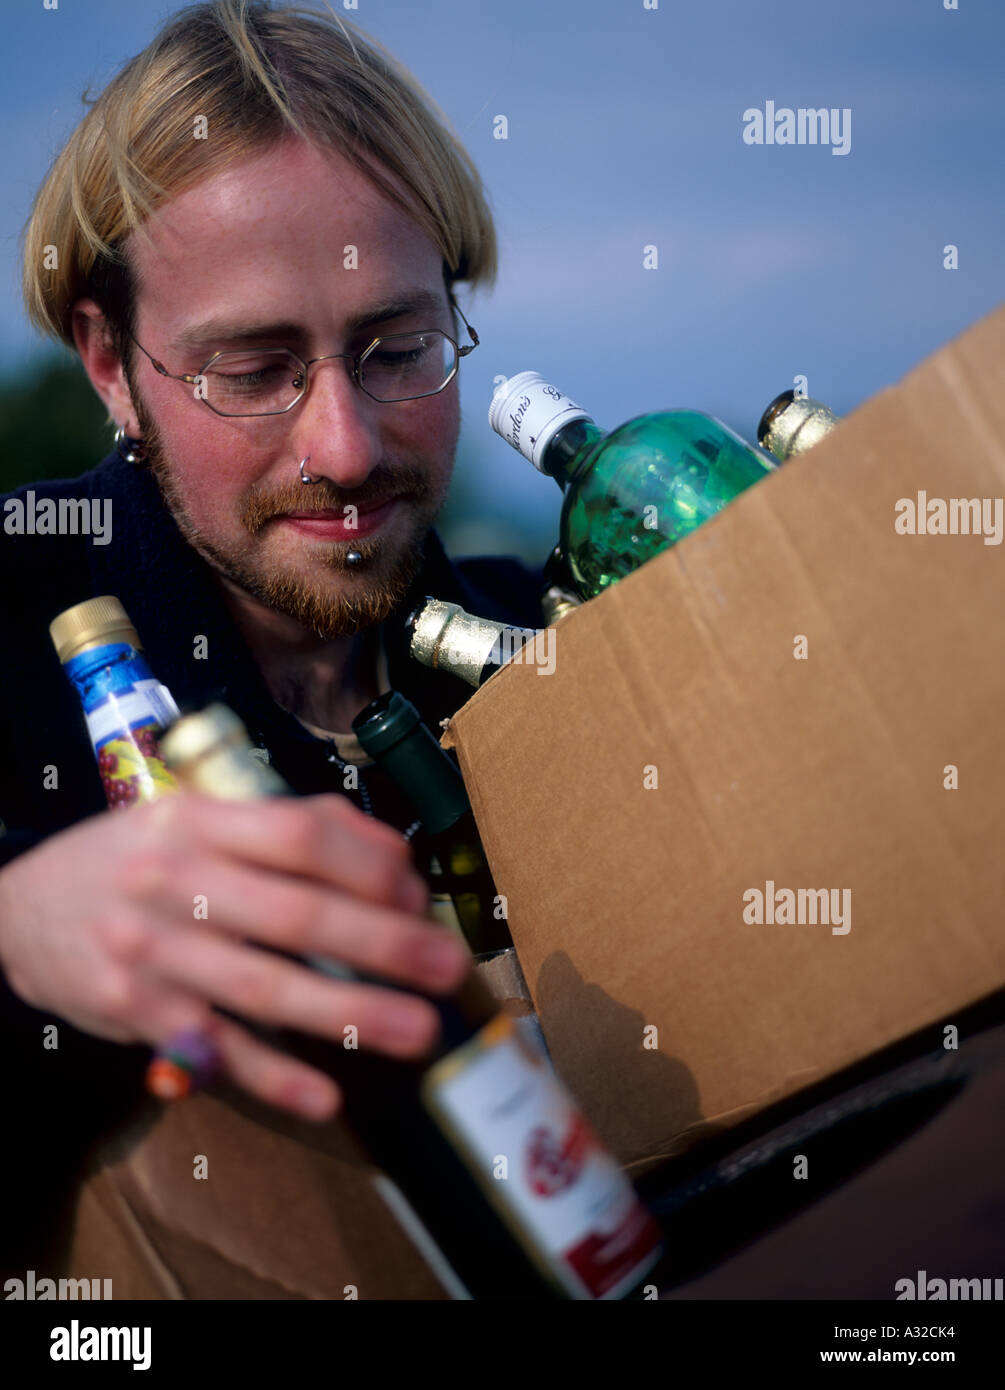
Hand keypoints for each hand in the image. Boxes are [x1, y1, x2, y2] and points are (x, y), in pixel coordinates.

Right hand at [0, 792, 469, 1121]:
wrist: (21, 911)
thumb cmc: (135, 861)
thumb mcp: (198, 817)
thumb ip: (292, 825)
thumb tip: (392, 858)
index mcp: (200, 822)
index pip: (300, 835)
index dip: (370, 865)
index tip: (418, 895)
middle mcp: (175, 883)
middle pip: (295, 915)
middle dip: (382, 944)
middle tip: (446, 967)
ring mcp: (155, 953)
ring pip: (264, 988)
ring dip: (348, 1014)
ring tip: (416, 1030)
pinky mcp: (139, 1013)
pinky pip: (216, 1049)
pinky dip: (272, 1077)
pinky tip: (326, 1094)